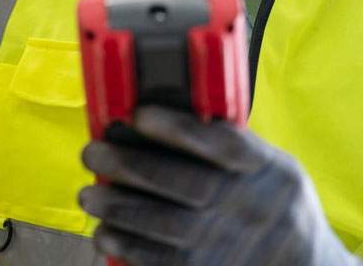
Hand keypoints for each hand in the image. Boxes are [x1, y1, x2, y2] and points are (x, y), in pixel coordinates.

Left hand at [79, 106, 359, 265]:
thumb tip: (154, 110)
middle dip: (130, 167)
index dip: (177, 128)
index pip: (224, 144)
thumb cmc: (274, 202)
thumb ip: (228, 144)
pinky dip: (129, 248)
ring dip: (119, 210)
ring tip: (88, 195)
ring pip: (169, 229)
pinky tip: (104, 234)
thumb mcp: (271, 167)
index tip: (137, 114)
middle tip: (91, 154)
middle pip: (187, 186)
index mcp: (270, 169)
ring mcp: (235, 247)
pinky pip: (164, 263)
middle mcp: (254, 208)